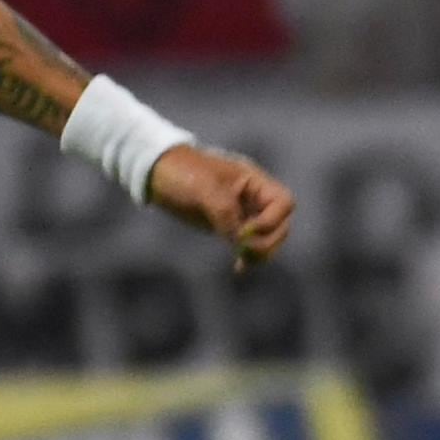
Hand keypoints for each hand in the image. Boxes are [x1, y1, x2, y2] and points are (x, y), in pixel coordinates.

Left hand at [142, 144, 294, 268]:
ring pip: (269, 237)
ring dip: (262, 252)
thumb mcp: (202, 187)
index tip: (244, 231)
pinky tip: (238, 268)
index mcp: (253, 180)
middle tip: (243, 250)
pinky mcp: (229, 225)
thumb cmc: (180, 172)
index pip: (283, 202)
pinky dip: (248, 257)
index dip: (271, 221)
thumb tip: (239, 238)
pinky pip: (249, 244)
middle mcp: (254, 197)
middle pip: (281, 224)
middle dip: (268, 240)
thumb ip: (224, 210)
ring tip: (243, 261)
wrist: (157, 173)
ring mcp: (243, 212)